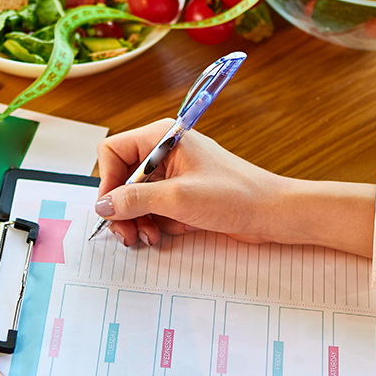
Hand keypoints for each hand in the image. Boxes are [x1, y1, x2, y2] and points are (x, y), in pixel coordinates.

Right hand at [95, 119, 288, 245]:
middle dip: (122, 208)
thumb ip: (135, 200)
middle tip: (126, 233)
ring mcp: (173, 175)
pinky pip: (154, 209)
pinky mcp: (182, 194)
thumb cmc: (236, 194)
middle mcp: (164, 153)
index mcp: (162, 138)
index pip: (113, 152)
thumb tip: (103, 205)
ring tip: (148, 237)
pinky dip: (154, 224)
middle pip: (122, 178)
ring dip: (137, 220)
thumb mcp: (178, 198)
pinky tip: (164, 234)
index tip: (110, 209)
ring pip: (136, 198)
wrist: (272, 213)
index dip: (107, 181)